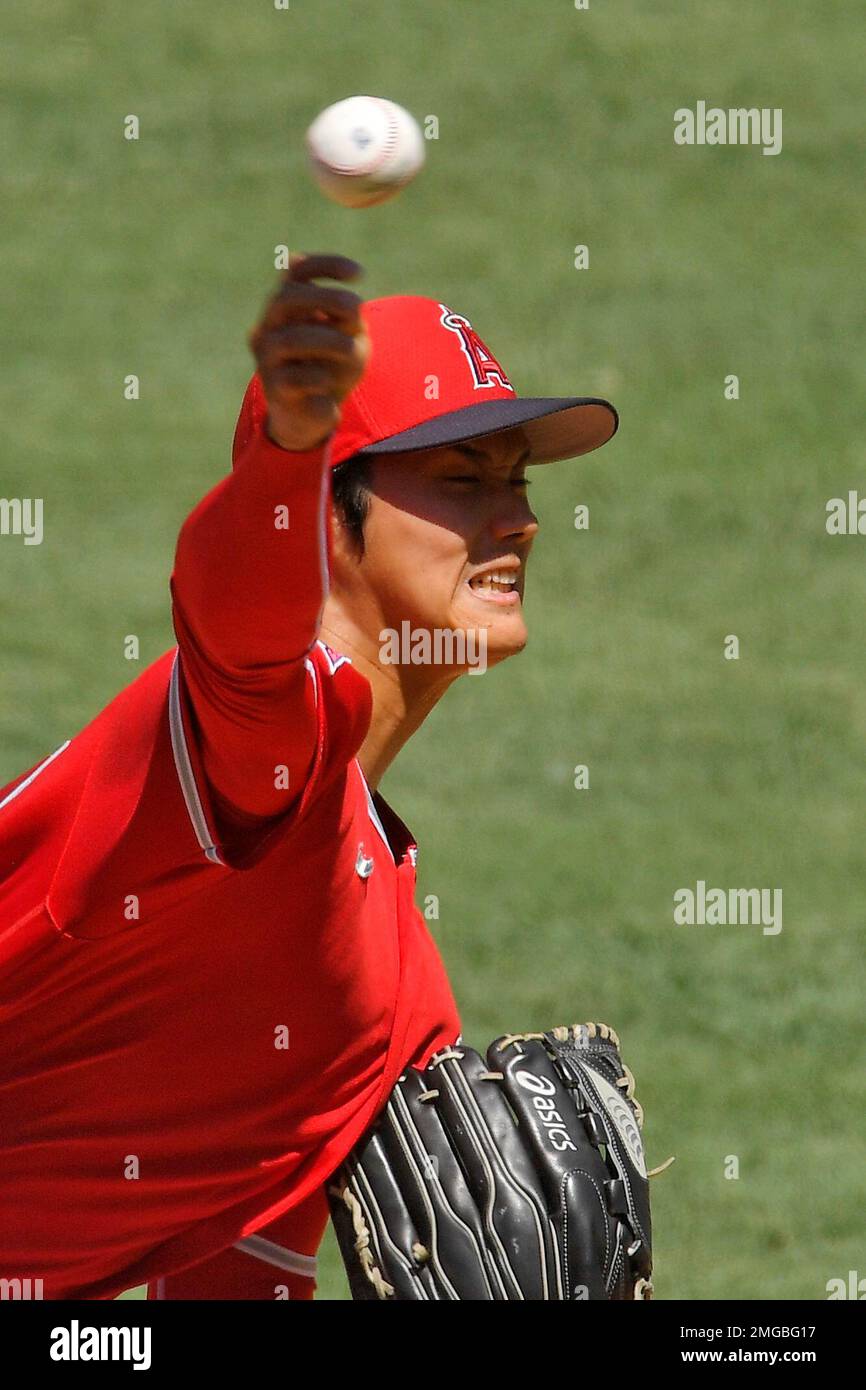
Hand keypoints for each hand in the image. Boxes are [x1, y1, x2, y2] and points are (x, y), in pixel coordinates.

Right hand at [248, 253, 368, 451]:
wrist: (314, 416)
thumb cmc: (332, 369)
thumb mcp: (349, 338)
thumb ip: (348, 319)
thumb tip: (351, 307)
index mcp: (285, 308)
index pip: (296, 271)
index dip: (326, 265)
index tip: (359, 274)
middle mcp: (269, 327)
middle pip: (285, 297)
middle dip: (326, 298)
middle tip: (357, 308)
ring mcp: (267, 358)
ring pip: (292, 339)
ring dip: (331, 341)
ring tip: (354, 351)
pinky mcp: (275, 389)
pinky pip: (299, 377)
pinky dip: (321, 376)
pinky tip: (330, 382)